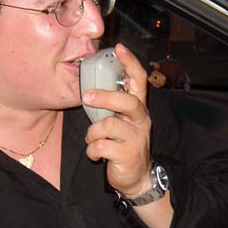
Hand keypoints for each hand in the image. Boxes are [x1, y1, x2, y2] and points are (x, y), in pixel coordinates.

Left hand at [83, 44, 152, 197]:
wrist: (135, 179)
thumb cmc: (123, 146)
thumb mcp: (121, 123)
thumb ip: (113, 107)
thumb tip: (93, 87)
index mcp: (138, 109)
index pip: (138, 80)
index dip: (130, 63)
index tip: (119, 48)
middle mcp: (141, 121)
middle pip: (127, 102)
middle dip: (105, 98)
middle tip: (87, 96)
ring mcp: (137, 138)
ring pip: (107, 126)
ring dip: (92, 134)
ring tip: (93, 141)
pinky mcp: (128, 155)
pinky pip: (100, 146)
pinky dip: (92, 151)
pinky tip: (96, 155)